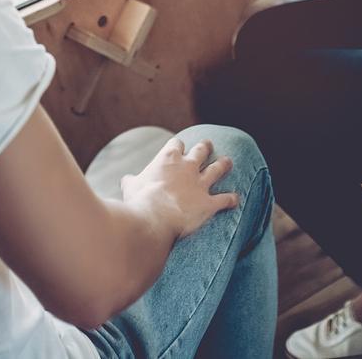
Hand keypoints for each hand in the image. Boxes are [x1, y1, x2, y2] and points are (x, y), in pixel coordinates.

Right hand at [120, 136, 238, 240]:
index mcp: (167, 158)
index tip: (178, 146)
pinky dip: (232, 199)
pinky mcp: (210, 203)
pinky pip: (225, 199)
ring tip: (228, 161)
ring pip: (218, 169)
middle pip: (201, 151)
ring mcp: (201, 184)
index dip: (178, 145)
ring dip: (224, 165)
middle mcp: (188, 167)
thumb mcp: (130, 186)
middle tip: (208, 144)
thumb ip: (131, 180)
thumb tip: (126, 180)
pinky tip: (236, 199)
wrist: (154, 218)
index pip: (176, 144)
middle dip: (205, 147)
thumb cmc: (139, 200)